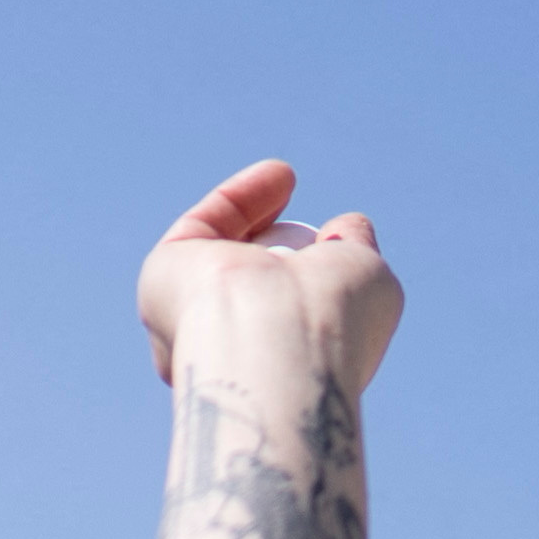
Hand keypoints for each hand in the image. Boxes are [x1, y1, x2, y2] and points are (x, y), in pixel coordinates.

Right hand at [139, 159, 398, 393]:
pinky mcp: (169, 275)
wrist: (279, 343)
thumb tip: (347, 225)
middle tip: (303, 210)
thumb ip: (357, 254)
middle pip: (249, 281)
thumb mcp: (369, 283)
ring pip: (222, 249)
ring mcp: (196, 311)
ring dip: (255, 208)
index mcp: (280, 363)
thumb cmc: (332, 322)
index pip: (291, 313)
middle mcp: (234, 345)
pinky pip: (204, 227)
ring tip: (288, 177)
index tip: (336, 231)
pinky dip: (240, 197)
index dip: (315, 268)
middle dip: (276, 239)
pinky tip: (279, 175)